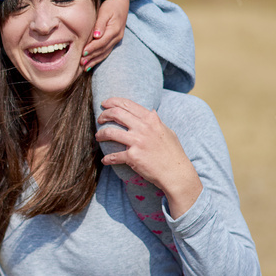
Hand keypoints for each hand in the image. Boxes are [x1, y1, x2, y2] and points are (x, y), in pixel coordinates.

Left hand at [82, 0, 127, 70]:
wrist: (121, 3)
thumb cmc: (111, 6)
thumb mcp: (105, 12)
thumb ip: (100, 24)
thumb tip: (96, 35)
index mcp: (114, 30)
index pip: (102, 42)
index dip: (92, 48)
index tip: (83, 52)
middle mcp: (117, 37)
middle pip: (103, 50)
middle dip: (92, 57)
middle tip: (81, 63)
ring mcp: (116, 40)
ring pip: (104, 53)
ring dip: (95, 60)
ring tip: (85, 67)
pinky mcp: (114, 41)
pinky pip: (106, 52)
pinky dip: (98, 58)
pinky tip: (92, 63)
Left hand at [95, 98, 202, 217]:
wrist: (176, 173)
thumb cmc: (173, 154)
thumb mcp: (167, 131)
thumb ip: (156, 121)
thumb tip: (151, 112)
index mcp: (151, 119)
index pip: (127, 104)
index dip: (112, 102)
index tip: (105, 104)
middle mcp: (143, 128)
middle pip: (116, 114)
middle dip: (104, 115)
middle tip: (99, 119)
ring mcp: (137, 142)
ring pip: (110, 132)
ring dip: (101, 134)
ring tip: (98, 137)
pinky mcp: (132, 156)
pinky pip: (114, 156)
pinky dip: (107, 159)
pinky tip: (105, 160)